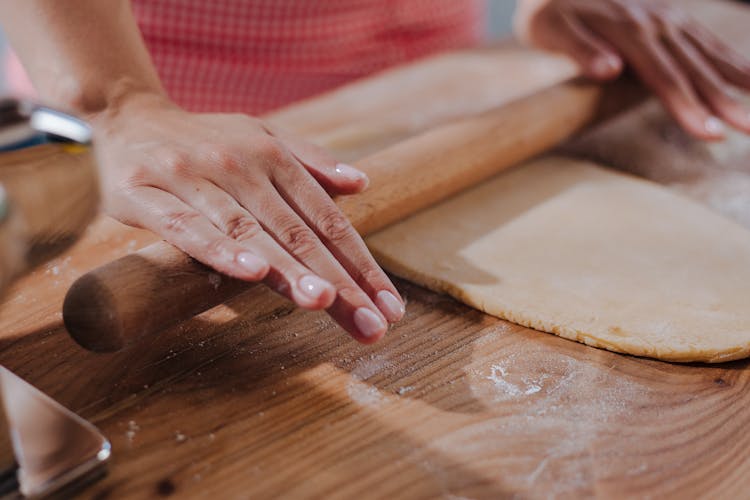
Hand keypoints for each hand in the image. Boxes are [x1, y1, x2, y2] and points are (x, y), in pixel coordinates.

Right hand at [91, 93, 404, 342]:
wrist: (126, 116)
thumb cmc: (205, 139)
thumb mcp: (261, 136)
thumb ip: (310, 162)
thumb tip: (362, 183)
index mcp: (273, 156)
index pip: (326, 219)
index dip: (361, 263)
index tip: (389, 306)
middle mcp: (239, 165)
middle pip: (297, 232)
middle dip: (338, 281)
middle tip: (371, 323)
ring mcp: (192, 177)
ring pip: (249, 231)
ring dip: (288, 269)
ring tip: (324, 302)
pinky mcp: (145, 193)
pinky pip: (187, 227)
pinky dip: (220, 249)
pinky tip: (251, 274)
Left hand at [524, 0, 749, 139]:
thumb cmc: (549, 7)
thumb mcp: (550, 28)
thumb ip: (581, 50)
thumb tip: (610, 69)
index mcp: (630, 33)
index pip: (665, 79)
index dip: (688, 107)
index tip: (711, 133)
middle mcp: (657, 25)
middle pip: (695, 71)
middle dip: (723, 102)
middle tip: (748, 129)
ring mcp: (668, 18)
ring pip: (709, 54)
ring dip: (737, 80)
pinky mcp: (670, 16)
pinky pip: (707, 39)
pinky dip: (731, 57)